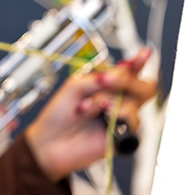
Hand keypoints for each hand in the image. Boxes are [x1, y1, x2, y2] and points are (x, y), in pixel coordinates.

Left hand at [24, 48, 156, 181]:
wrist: (50, 142)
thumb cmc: (59, 114)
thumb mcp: (75, 87)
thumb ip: (99, 79)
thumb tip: (122, 71)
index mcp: (106, 86)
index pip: (130, 72)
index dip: (139, 62)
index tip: (145, 53)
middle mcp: (118, 101)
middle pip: (144, 87)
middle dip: (126, 80)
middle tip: (104, 80)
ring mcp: (122, 118)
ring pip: (135, 101)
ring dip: (106, 98)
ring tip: (85, 107)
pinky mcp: (124, 136)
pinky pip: (133, 120)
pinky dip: (116, 113)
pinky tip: (101, 116)